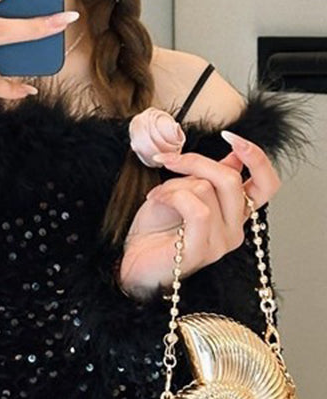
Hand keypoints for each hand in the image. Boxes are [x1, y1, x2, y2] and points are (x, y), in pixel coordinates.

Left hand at [116, 131, 281, 297]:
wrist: (131, 260)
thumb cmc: (154, 230)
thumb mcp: (183, 192)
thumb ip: (209, 178)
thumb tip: (234, 156)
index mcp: (236, 214)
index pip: (267, 183)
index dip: (255, 157)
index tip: (229, 138)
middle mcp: (235, 229)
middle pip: (230, 178)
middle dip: (195, 161)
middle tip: (167, 160)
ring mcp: (221, 242)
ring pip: (207, 189)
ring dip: (173, 184)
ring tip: (157, 195)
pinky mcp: (202, 250)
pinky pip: (197, 209)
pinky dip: (171, 196)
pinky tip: (155, 200)